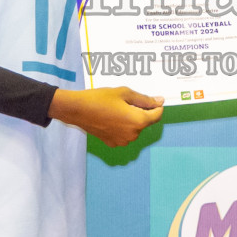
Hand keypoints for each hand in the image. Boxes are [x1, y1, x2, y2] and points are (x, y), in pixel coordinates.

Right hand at [48, 86, 163, 146]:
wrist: (77, 109)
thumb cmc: (100, 99)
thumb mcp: (125, 93)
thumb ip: (144, 99)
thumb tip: (159, 101)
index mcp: (138, 121)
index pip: (157, 115)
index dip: (156, 106)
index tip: (149, 99)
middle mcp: (133, 134)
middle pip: (145, 121)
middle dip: (140, 111)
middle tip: (125, 101)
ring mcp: (122, 141)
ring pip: (134, 128)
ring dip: (131, 119)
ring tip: (116, 109)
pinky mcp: (113, 143)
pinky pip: (124, 134)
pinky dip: (121, 126)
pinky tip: (110, 118)